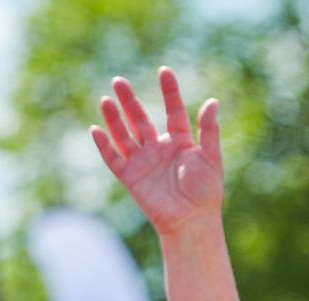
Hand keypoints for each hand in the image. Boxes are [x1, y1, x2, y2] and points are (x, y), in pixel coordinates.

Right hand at [91, 68, 224, 237]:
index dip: (169, 91)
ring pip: (124, 135)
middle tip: (118, 80)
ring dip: (114, 118)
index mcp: (180, 142)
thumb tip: (213, 101)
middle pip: (140, 119)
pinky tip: (96, 129)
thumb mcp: (210, 157)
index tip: (164, 71)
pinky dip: (104, 145)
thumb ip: (209, 130)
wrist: (192, 220)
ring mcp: (143, 162)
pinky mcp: (131, 177)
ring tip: (106, 99)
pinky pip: (113, 158)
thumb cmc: (205, 191)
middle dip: (129, 101)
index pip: (172, 111)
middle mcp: (159, 149)